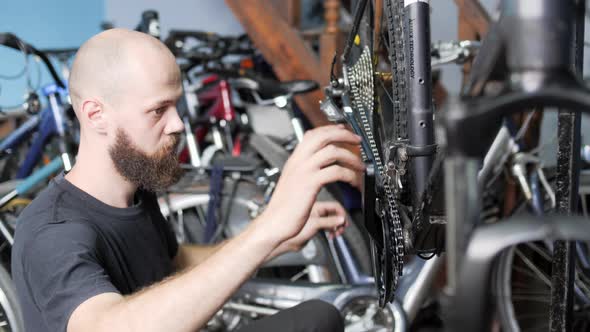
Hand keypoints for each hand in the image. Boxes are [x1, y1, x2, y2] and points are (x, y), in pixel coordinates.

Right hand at [258, 124, 363, 243]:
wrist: (275, 222)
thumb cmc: (284, 206)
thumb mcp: (293, 180)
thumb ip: (305, 169)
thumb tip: (320, 163)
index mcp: (294, 159)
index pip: (313, 133)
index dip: (330, 129)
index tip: (343, 131)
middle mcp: (299, 161)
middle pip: (323, 136)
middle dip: (344, 135)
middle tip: (357, 140)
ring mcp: (304, 171)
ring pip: (332, 152)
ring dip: (351, 157)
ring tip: (360, 166)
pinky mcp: (311, 183)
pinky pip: (336, 171)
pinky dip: (349, 175)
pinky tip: (353, 181)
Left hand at [268, 201, 348, 258]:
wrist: (277, 238)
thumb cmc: (288, 227)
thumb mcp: (314, 224)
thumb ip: (329, 222)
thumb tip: (341, 220)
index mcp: (314, 204)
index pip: (334, 206)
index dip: (341, 214)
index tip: (344, 221)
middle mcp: (313, 209)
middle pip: (333, 212)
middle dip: (339, 221)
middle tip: (341, 229)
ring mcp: (311, 217)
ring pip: (329, 220)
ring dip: (335, 227)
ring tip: (335, 233)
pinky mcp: (309, 226)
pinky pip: (324, 226)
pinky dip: (329, 231)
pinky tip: (328, 236)